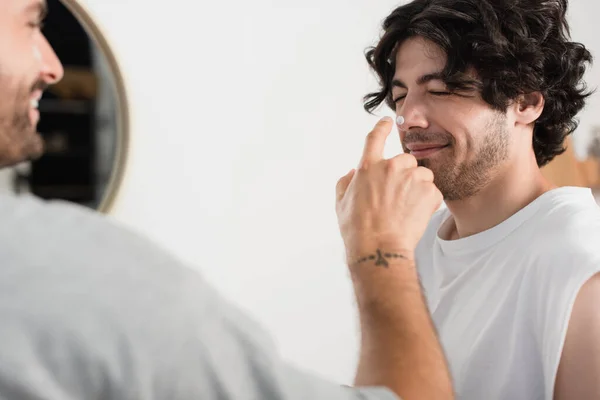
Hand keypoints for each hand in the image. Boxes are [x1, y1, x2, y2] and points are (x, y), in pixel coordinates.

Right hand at [336, 117, 441, 260]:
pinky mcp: (429, 192)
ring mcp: (412, 179)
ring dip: (418, 187)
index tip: (388, 121)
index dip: (382, 127)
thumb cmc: (357, 229)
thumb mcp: (341, 203)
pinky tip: (415, 215)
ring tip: (406, 208)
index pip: (375, 138)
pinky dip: (428, 202)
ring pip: (422, 175)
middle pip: (405, 160)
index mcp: (368, 167)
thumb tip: (353, 173)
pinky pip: (433, 192)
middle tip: (397, 196)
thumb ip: (346, 183)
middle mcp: (391, 167)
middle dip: (404, 174)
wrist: (380, 248)